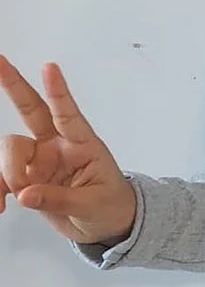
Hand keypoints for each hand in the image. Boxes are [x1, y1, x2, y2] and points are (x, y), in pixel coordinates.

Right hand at [0, 55, 136, 244]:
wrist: (107, 225)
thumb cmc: (110, 205)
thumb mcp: (92, 204)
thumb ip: (58, 199)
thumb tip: (25, 194)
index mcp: (82, 143)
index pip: (68, 112)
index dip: (58, 90)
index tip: (50, 67)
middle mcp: (58, 145)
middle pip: (31, 109)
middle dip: (14, 85)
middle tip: (0, 61)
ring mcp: (40, 159)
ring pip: (10, 149)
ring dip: (7, 171)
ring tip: (18, 196)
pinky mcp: (27, 178)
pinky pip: (2, 177)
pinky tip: (1, 204)